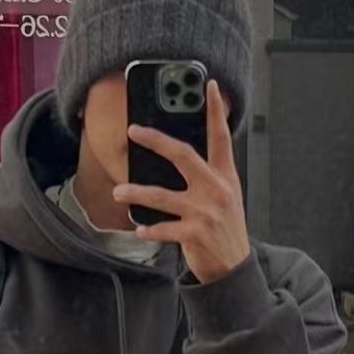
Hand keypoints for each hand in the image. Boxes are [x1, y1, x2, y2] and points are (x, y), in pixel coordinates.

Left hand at [114, 79, 250, 283]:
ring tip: (118, 191)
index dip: (216, 111)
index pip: (221, 137)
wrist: (234, 266)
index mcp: (225, 176)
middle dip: (157, 140)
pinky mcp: (194, 234)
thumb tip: (177, 157)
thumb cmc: (225, 228)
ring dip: (136, 193)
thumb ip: (208, 175)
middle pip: (183, 155)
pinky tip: (140, 228)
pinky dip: (149, 229)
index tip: (210, 87)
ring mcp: (204, 212)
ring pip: (162, 195)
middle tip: (134, 131)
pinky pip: (164, 228)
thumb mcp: (226, 196)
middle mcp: (216, 189)